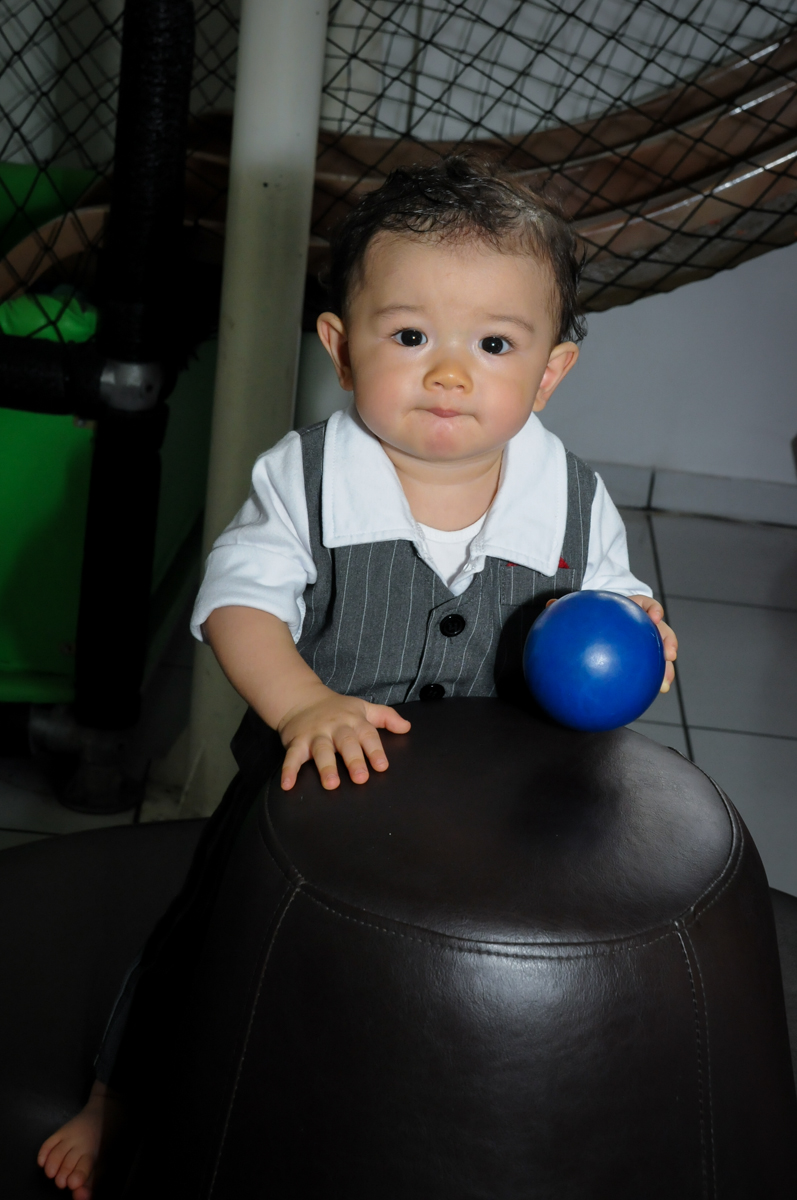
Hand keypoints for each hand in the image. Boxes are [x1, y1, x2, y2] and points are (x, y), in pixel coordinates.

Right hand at [278, 685, 411, 790]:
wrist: (301, 699)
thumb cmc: (337, 709)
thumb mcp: (363, 708)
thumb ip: (386, 717)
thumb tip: (407, 727)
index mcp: (354, 720)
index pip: (367, 735)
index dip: (375, 750)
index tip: (382, 766)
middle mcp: (335, 727)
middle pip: (346, 743)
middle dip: (353, 760)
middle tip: (361, 778)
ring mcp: (315, 734)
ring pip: (321, 750)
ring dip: (326, 767)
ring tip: (331, 784)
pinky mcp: (296, 741)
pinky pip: (292, 756)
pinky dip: (288, 770)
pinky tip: (287, 785)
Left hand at [544, 594, 677, 692]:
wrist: (593, 631)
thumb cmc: (589, 619)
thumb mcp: (578, 613)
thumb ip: (567, 609)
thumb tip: (550, 605)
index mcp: (629, 611)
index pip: (645, 605)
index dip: (653, 609)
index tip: (655, 616)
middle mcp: (640, 628)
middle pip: (661, 632)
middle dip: (669, 642)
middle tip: (669, 654)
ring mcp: (642, 646)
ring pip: (660, 656)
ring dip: (666, 670)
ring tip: (664, 685)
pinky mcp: (640, 664)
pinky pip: (646, 674)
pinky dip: (648, 685)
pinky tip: (646, 698)